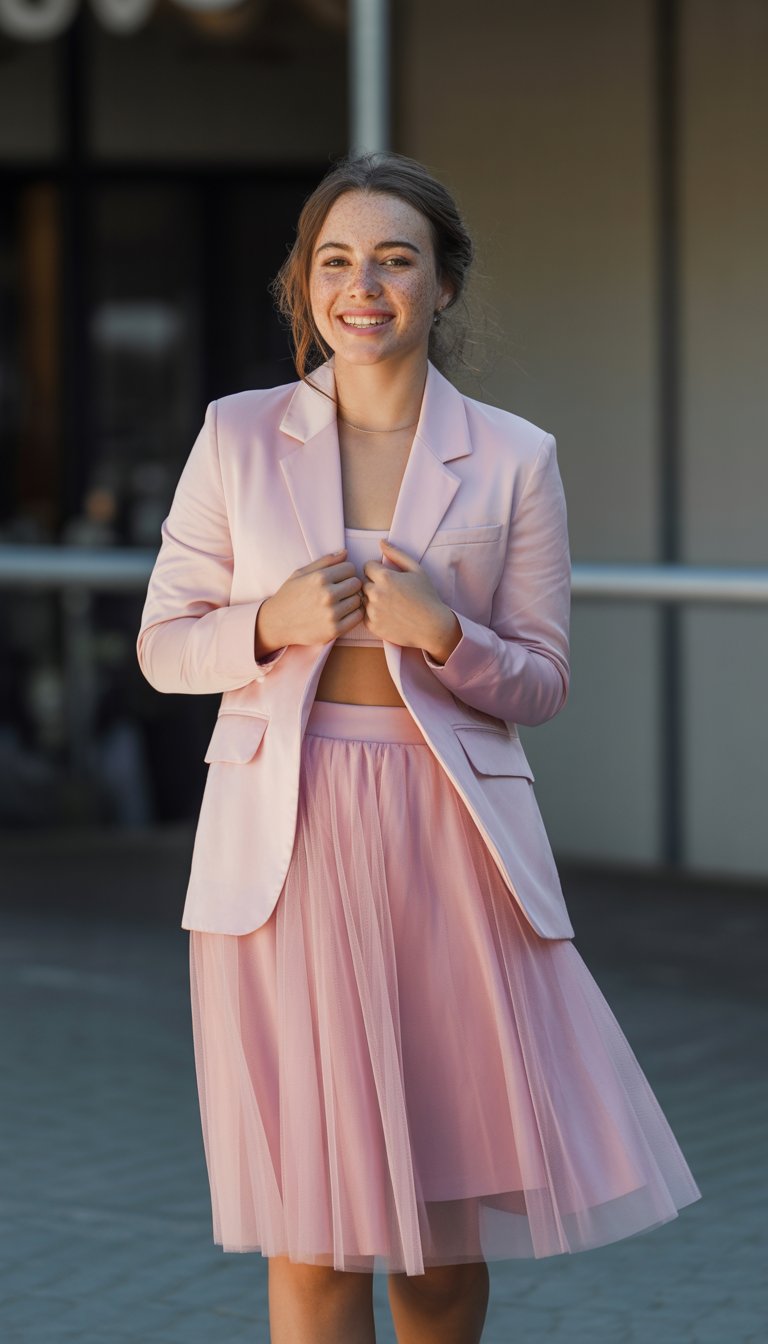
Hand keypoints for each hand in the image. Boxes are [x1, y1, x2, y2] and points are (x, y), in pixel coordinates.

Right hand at [255, 549, 364, 650]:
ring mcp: (332, 613)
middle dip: (350, 585)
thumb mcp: (301, 573)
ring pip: (358, 600)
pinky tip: (343, 613)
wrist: (276, 623)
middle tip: (340, 591)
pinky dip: (354, 614)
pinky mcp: (334, 629)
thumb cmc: (289, 595)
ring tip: (340, 602)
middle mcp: (327, 595)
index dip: (345, 572)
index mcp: (320, 578)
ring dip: (352, 600)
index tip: (338, 579)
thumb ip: (325, 561)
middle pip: (356, 583)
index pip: (350, 568)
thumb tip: (345, 552)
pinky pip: (358, 617)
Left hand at [361, 539, 461, 660]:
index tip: (389, 577)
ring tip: (390, 604)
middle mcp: (375, 593)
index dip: (377, 570)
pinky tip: (388, 614)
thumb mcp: (416, 570)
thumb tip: (381, 542)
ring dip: (371, 599)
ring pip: (362, 599)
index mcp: (385, 577)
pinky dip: (373, 614)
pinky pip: (364, 615)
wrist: (433, 627)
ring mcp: (372, 611)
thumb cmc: (426, 597)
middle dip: (373, 584)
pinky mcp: (372, 626)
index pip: (367, 566)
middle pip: (363, 582)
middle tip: (391, 592)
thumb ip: (397, 554)